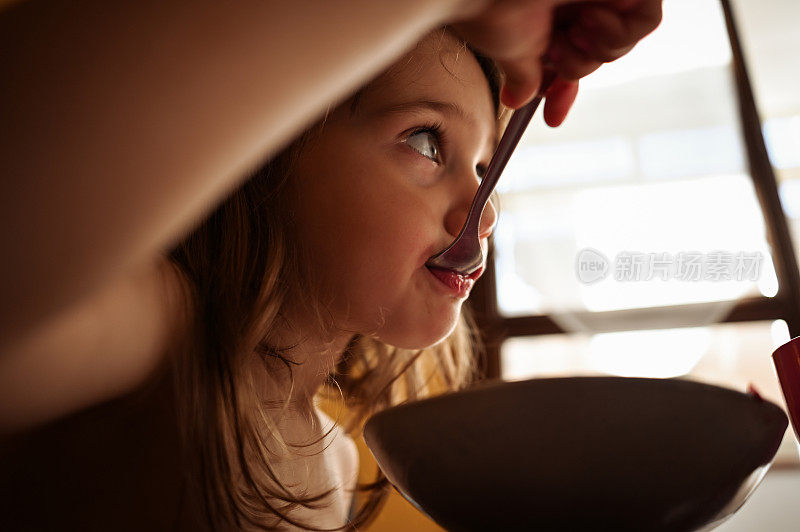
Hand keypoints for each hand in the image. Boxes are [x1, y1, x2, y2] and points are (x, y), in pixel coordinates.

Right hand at [451, 0, 662, 125]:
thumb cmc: (490, 6)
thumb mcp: (511, 50)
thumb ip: (524, 74)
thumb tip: (516, 100)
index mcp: (553, 12)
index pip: (573, 55)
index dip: (565, 89)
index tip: (552, 119)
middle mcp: (578, 0)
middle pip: (601, 54)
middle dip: (578, 67)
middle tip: (556, 52)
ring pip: (626, 42)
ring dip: (594, 51)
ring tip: (569, 32)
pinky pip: (648, 20)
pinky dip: (618, 33)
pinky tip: (588, 20)